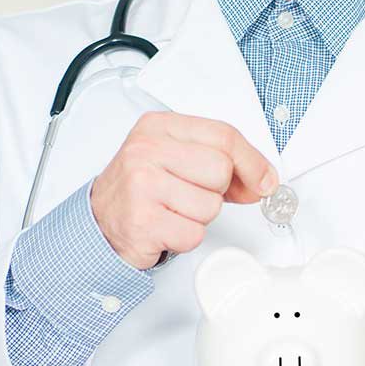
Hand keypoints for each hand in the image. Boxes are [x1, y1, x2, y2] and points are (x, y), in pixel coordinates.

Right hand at [91, 112, 278, 269]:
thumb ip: (221, 163)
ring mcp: (142, 185)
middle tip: (190, 195)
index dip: (252, 162)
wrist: (100, 221)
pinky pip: (194, 234)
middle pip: (221, 170)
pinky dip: (185, 238)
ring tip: (173, 211)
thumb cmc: (141, 189)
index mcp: (158, 127)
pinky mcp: (143, 220)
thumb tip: (263, 180)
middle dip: (217, 191)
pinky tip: (166, 228)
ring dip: (200, 218)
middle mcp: (146, 150)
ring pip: (211, 206)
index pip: (224, 136)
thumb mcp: (176, 160)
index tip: (264, 180)